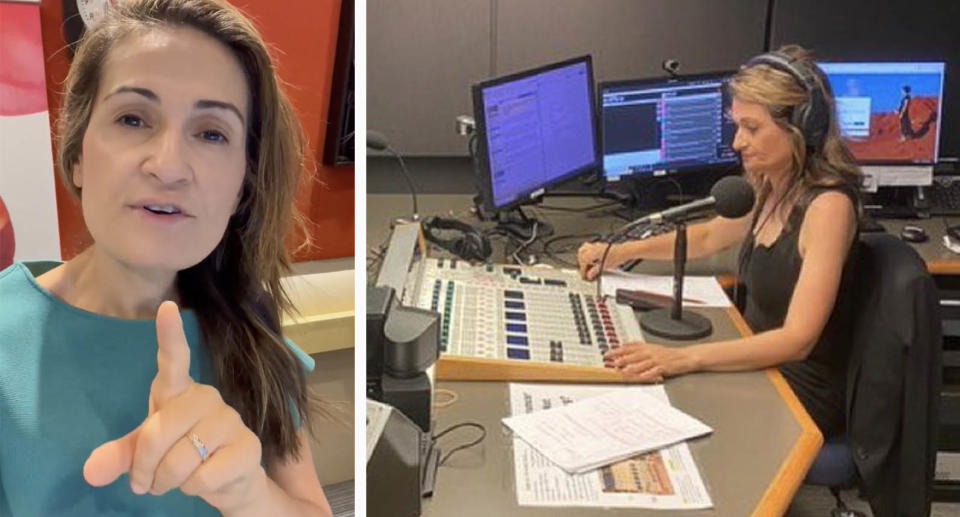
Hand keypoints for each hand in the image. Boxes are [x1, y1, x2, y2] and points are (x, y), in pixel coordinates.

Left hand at [83, 301, 266, 511]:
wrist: (230, 481)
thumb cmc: (184, 455)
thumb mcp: (145, 453)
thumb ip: (119, 455)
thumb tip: (91, 471)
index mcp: (180, 392)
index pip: (174, 359)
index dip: (170, 334)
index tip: (167, 307)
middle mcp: (208, 398)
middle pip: (158, 432)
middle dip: (144, 467)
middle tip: (145, 483)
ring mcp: (231, 421)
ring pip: (180, 460)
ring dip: (167, 482)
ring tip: (174, 483)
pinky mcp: (248, 447)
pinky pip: (203, 477)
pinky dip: (193, 490)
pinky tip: (203, 482)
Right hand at [577, 242, 626, 279]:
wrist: (625, 251)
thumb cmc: (617, 256)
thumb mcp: (605, 266)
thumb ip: (595, 271)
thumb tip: (589, 274)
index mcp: (593, 252)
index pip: (583, 261)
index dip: (582, 269)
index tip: (584, 274)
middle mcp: (594, 247)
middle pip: (581, 253)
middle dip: (581, 262)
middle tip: (584, 269)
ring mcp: (597, 245)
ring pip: (584, 248)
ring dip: (583, 256)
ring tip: (586, 263)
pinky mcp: (600, 245)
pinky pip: (590, 247)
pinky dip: (588, 253)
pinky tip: (592, 259)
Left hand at [604, 342, 698, 382]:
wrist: (685, 357)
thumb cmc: (667, 354)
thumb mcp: (651, 346)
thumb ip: (637, 346)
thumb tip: (623, 344)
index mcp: (646, 347)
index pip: (629, 347)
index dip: (617, 350)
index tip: (607, 354)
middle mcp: (650, 352)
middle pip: (634, 355)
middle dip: (622, 359)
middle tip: (612, 363)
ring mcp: (657, 360)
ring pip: (642, 364)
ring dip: (632, 368)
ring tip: (623, 371)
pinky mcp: (664, 367)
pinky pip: (654, 371)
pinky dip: (647, 374)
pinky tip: (641, 377)